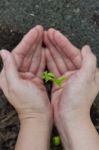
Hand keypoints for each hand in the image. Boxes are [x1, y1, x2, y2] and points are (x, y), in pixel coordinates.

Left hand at [0, 26, 51, 123]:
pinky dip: (42, 57)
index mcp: (10, 75)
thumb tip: (3, 52)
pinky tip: (46, 50)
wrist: (38, 117)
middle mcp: (17, 74)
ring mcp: (27, 77)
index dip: (27, 41)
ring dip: (38, 47)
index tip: (35, 31)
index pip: (18, 53)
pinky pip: (39, 65)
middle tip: (41, 30)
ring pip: (33, 58)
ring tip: (45, 37)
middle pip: (26, 54)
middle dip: (34, 42)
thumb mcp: (16, 86)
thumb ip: (9, 68)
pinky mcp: (35, 80)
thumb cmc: (28, 104)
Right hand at [44, 29, 98, 148]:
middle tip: (46, 33)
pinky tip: (43, 53)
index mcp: (85, 71)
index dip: (63, 42)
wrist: (68, 118)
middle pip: (64, 55)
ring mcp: (67, 78)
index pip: (73, 53)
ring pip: (58, 61)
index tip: (54, 34)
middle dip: (55, 44)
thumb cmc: (78, 100)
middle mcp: (77, 73)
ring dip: (51, 51)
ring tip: (43, 40)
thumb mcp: (87, 78)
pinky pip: (53, 69)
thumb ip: (89, 61)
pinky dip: (48, 61)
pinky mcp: (58, 83)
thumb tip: (86, 47)